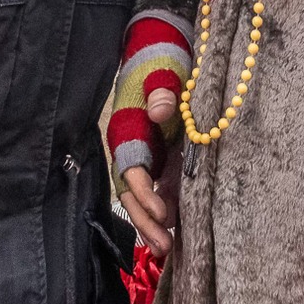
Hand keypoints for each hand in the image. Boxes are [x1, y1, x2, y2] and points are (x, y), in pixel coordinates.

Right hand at [108, 11, 191, 250]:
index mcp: (127, 129)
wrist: (161, 53)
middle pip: (132, 191)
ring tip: (168, 250)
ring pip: (142, 197)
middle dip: (146, 220)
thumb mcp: (164, 72)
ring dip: (152, 224)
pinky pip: (157, 192)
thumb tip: (161, 110)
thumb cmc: (161, 62)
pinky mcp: (159, 161)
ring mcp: (144, 156)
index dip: (144, 192)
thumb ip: (162, 91)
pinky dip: (163, 214)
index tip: (163, 211)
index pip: (131, 168)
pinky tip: (176, 237)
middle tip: (165, 245)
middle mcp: (131, 148)